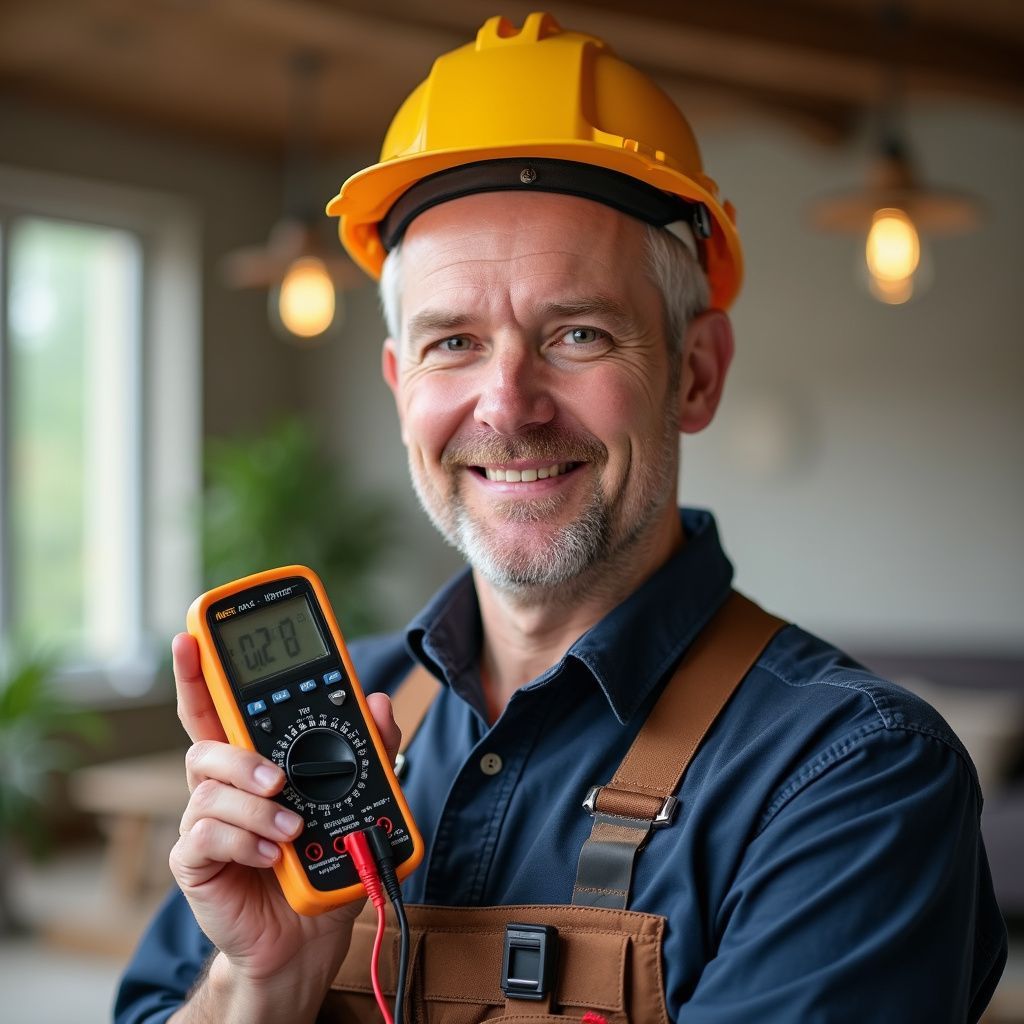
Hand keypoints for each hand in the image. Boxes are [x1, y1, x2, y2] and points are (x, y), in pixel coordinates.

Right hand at [167, 633, 400, 1016]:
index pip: (225, 704)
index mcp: (257, 757)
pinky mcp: (196, 860)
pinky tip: (273, 852)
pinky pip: (206, 833)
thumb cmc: (322, 856)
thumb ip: (371, 747)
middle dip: (217, 725)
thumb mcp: (357, 797)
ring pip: (210, 782)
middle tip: (270, 759)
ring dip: (257, 799)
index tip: (192, 633)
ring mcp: (207, 819)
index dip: (203, 668)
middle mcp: (225, 781)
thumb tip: (377, 701)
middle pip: (204, 734)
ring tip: (292, 823)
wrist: (306, 935)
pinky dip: (247, 839)